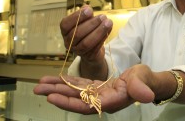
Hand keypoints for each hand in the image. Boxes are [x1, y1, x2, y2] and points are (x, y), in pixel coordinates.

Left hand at [33, 65, 154, 113]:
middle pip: (75, 100)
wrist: (146, 80)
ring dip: (58, 87)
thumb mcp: (143, 81)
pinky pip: (80, 85)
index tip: (51, 97)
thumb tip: (146, 95)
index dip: (68, 102)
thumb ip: (140, 88)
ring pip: (75, 92)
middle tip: (37, 89)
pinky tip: (57, 79)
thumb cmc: (146, 80)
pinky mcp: (97, 88)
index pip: (86, 106)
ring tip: (41, 83)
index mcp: (111, 101)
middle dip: (56, 94)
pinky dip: (68, 82)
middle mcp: (101, 101)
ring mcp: (98, 94)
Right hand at [60, 5, 112, 78]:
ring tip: (108, 22)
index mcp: (65, 31)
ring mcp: (77, 51)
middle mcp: (68, 42)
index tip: (90, 10)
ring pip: (86, 43)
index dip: (77, 16)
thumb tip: (87, 7)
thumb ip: (85, 13)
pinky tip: (109, 29)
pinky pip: (95, 48)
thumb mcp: (85, 20)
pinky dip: (103, 38)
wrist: (92, 50)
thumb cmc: (87, 31)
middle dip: (91, 24)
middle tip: (103, 17)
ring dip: (99, 31)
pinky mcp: (88, 56)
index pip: (65, 24)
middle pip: (77, 34)